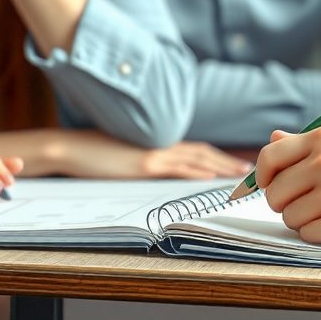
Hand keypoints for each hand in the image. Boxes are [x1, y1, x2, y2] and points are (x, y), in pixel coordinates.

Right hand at [46, 136, 250, 180]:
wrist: (71, 147)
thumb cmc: (93, 154)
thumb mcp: (125, 159)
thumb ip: (144, 163)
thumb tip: (157, 173)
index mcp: (158, 144)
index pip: (195, 150)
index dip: (217, 156)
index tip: (235, 164)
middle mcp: (161, 146)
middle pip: (204, 151)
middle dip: (228, 160)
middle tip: (249, 168)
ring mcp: (154, 154)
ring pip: (197, 158)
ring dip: (222, 165)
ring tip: (241, 173)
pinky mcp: (145, 163)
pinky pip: (178, 167)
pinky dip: (198, 170)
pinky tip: (212, 175)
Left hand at [255, 127, 320, 247]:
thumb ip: (307, 146)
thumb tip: (272, 136)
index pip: (269, 156)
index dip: (261, 178)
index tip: (268, 188)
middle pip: (274, 193)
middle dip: (288, 204)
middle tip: (318, 204)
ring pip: (289, 217)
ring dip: (308, 221)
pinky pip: (307, 235)